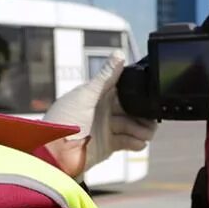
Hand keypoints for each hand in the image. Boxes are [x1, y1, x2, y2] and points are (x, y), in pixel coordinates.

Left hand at [43, 52, 156, 175]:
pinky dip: (136, 142)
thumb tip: (119, 54)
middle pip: (131, 109)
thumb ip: (105, 76)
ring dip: (142, 129)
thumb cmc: (63, 121)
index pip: (123, 90)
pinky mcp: (108, 145)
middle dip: (143, 114)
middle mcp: (103, 110)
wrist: (55, 154)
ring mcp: (106, 128)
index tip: (150, 94)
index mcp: (97, 95)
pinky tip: (139, 143)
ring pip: (132, 126)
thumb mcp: (86, 95)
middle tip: (153, 119)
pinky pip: (128, 142)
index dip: (137, 92)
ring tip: (146, 134)